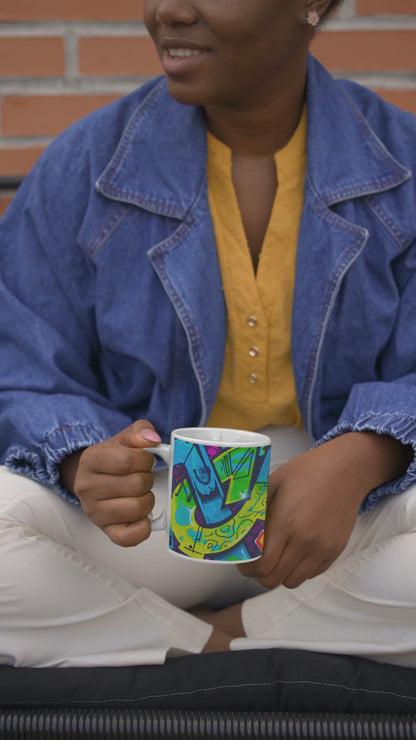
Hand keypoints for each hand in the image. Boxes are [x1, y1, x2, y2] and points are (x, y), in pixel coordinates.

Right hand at [59, 420, 161, 546]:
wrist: (96, 479)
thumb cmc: (114, 459)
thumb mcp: (124, 439)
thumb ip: (140, 431)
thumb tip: (151, 440)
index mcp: (91, 460)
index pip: (129, 460)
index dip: (145, 460)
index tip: (144, 461)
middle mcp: (87, 487)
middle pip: (136, 485)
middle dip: (147, 480)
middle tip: (142, 478)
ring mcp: (94, 512)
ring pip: (137, 508)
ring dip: (148, 500)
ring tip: (140, 494)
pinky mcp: (106, 531)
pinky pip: (130, 537)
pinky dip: (143, 526)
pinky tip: (142, 515)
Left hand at [239, 431, 411, 589]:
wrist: (345, 469)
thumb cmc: (306, 472)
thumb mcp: (273, 482)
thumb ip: (254, 508)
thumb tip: (234, 526)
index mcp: (285, 523)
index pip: (261, 566)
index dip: (247, 569)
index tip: (243, 562)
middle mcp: (304, 540)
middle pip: (273, 580)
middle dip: (259, 575)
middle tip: (255, 563)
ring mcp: (322, 548)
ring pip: (293, 582)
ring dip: (279, 574)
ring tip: (275, 559)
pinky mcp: (335, 551)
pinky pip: (311, 574)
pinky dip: (299, 570)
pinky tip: (293, 552)